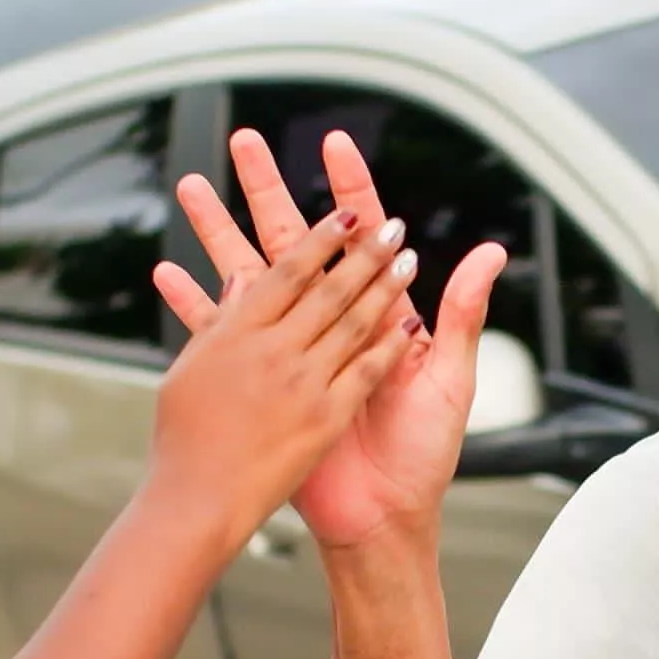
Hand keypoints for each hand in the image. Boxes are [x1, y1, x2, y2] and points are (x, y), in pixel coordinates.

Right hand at [172, 125, 505, 554]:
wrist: (381, 517)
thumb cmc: (421, 452)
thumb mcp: (448, 378)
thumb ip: (462, 313)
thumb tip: (491, 250)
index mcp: (373, 315)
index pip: (357, 239)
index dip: (347, 190)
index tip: (333, 143)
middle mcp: (328, 326)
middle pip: (293, 242)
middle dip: (267, 188)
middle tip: (245, 141)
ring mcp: (291, 352)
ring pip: (248, 275)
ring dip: (218, 230)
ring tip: (193, 187)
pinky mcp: (264, 385)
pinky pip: (223, 338)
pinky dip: (195, 304)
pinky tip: (167, 272)